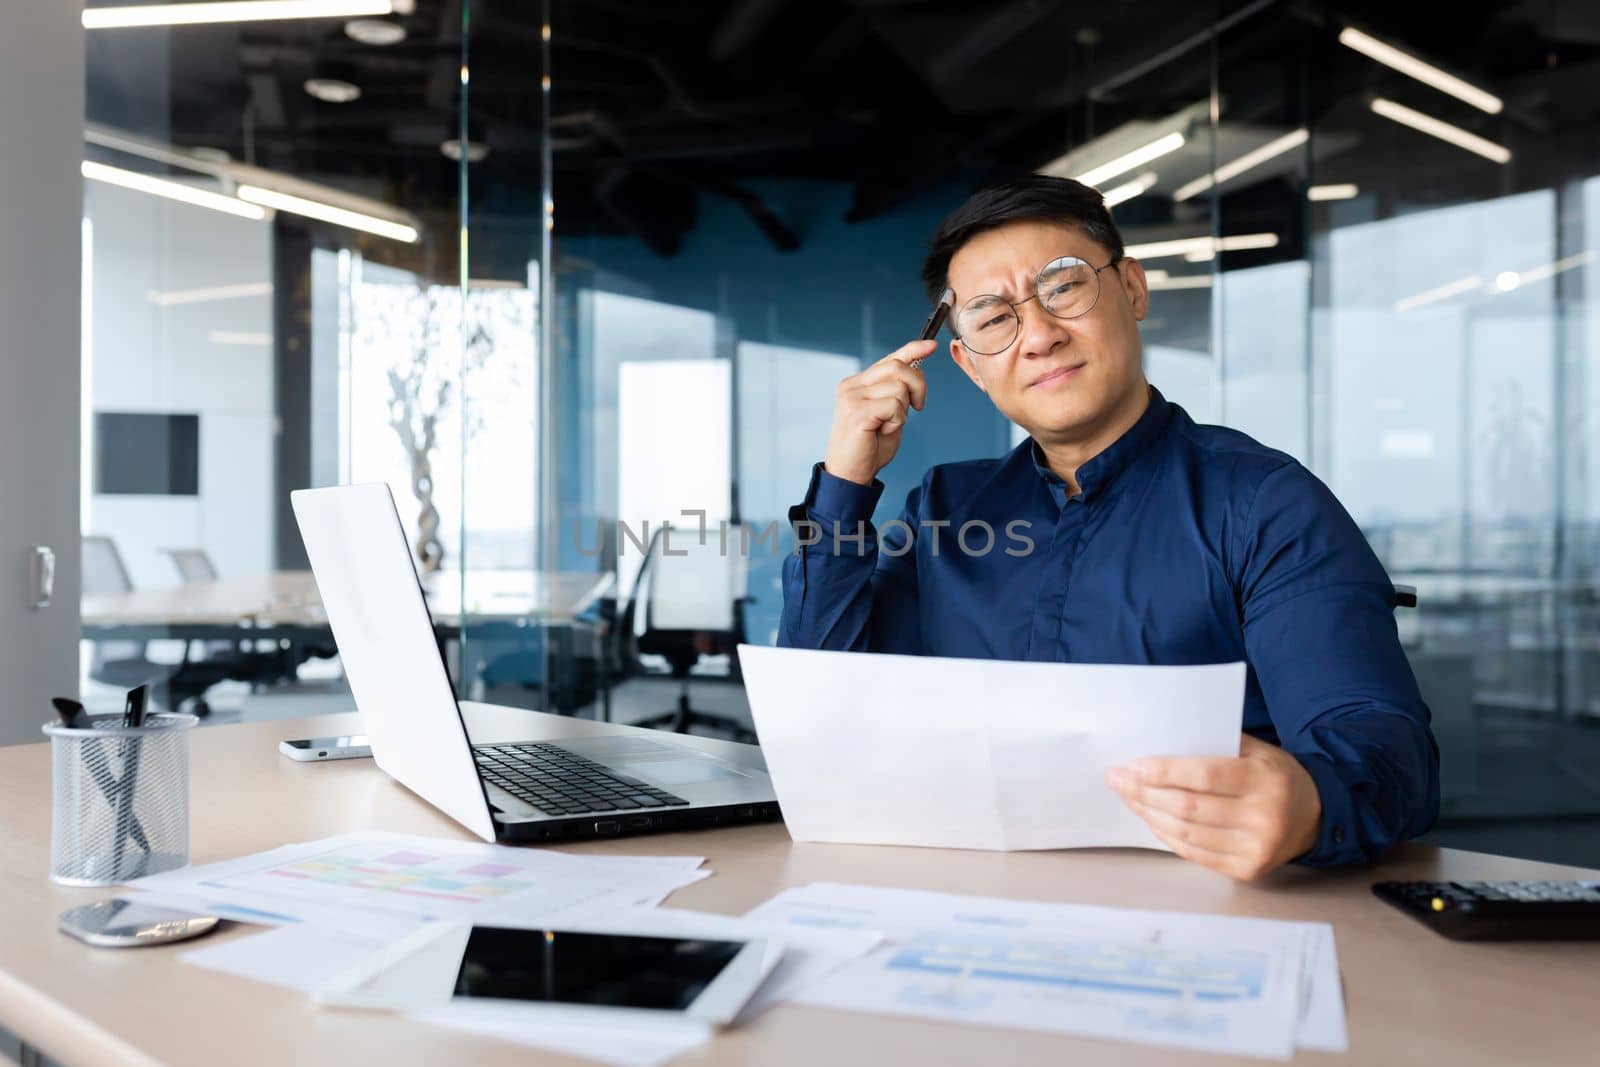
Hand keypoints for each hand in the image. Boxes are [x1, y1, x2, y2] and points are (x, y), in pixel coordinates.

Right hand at [822, 339, 933, 485]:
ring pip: (899, 387)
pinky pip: (894, 405)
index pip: (889, 358)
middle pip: (898, 367)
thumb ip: (897, 392)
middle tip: (918, 407)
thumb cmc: (869, 447)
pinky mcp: (857, 412)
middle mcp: (851, 386)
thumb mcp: (889, 413)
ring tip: (888, 425)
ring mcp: (852, 397)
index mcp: (857, 383)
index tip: (932, 346)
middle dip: (919, 385)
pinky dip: (897, 421)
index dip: (913, 349)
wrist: (850, 474)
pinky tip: (883, 431)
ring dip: (903, 410)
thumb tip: (917, 367)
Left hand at [1105, 734, 1322, 880]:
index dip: (1163, 772)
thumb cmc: (1274, 775)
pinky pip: (1194, 853)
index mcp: (1265, 780)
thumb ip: (1215, 745)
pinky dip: (1166, 835)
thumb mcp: (1256, 749)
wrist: (1314, 815)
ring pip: (1186, 833)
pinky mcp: (1248, 871)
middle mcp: (1263, 818)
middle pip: (1188, 808)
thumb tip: (1159, 744)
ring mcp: (1256, 849)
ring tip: (1128, 797)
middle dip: (1144, 792)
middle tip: (1116, 779)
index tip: (1132, 765)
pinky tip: (1150, 818)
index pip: (1204, 776)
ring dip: (1148, 814)